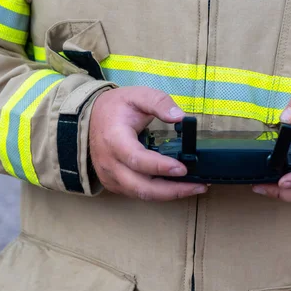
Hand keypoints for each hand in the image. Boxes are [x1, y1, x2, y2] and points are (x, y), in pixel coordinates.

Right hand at [89, 86, 207, 200]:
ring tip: (194, 187)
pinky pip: (137, 194)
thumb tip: (180, 117)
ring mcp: (110, 176)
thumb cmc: (116, 107)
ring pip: (140, 194)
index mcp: (114, 140)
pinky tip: (177, 187)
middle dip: (171, 190)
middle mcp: (109, 163)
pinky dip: (159, 193)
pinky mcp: (114, 183)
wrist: (92, 117)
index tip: (183, 168)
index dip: (160, 166)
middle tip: (198, 185)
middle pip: (140, 186)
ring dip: (169, 194)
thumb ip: (159, 102)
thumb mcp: (138, 95)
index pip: (137, 159)